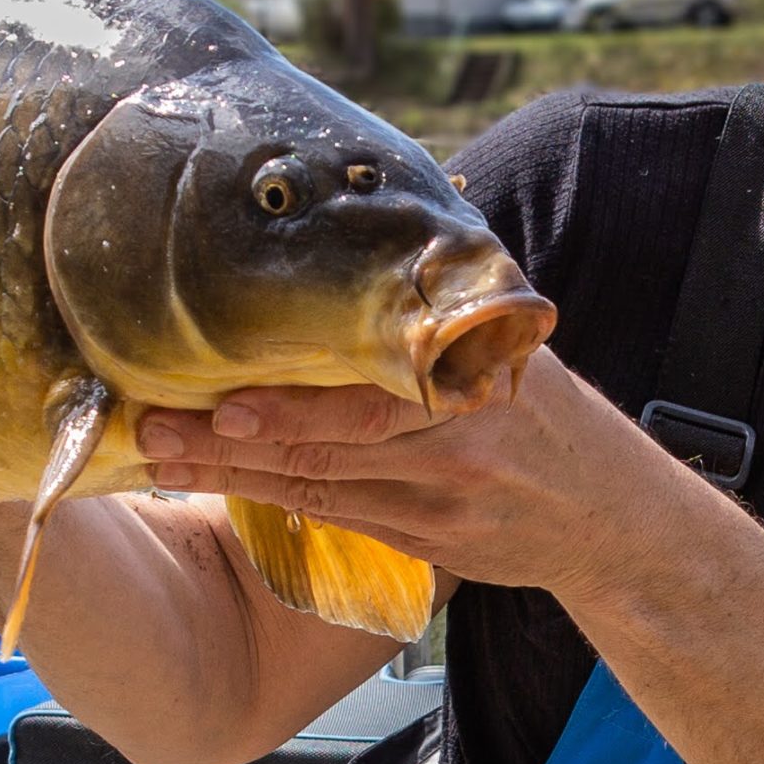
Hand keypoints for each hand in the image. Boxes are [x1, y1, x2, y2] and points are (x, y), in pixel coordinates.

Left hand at [135, 348, 709, 597]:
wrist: (611, 515)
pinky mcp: (425, 547)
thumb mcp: (511, 344)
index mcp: (473, 383)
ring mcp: (438, 506)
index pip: (367, 399)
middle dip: (230, 442)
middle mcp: (454, 446)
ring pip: (316, 490)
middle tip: (152, 430)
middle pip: (325, 449)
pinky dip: (272, 503)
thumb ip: (437, 305)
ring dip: (231, 476)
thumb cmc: (549, 412)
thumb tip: (373, 216)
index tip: (217, 396)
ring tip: (160, 458)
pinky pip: (336, 518)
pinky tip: (217, 486)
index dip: (288, 405)